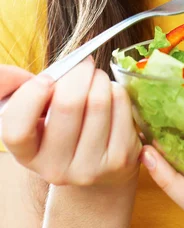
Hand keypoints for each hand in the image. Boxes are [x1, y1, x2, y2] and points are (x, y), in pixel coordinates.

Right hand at [0, 57, 141, 188]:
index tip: (46, 79)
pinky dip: (116, 88)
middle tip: (82, 64)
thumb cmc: (62, 126)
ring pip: (99, 99)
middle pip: (68, 104)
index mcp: (27, 155)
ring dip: (100, 78)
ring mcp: (89, 168)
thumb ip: (21, 91)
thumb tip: (5, 73)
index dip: (31, 96)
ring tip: (96, 80)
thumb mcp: (36, 113)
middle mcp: (55, 169)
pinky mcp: (120, 160)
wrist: (96, 166)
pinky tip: (110, 96)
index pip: (17, 129)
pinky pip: (120, 104)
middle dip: (78, 72)